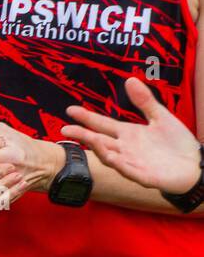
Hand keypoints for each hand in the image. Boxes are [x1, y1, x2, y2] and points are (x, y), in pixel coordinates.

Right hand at [63, 76, 201, 193]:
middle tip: (66, 129)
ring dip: (99, 149)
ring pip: (109, 156)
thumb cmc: (177, 144)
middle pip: (99, 140)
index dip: (86, 117)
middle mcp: (125, 148)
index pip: (102, 124)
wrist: (196, 166)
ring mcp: (132, 163)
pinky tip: (112, 157)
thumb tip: (129, 80)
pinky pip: (128, 171)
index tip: (70, 110)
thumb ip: (145, 101)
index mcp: (128, 134)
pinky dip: (119, 164)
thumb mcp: (161, 117)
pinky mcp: (143, 176)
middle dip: (82, 135)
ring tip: (90, 139)